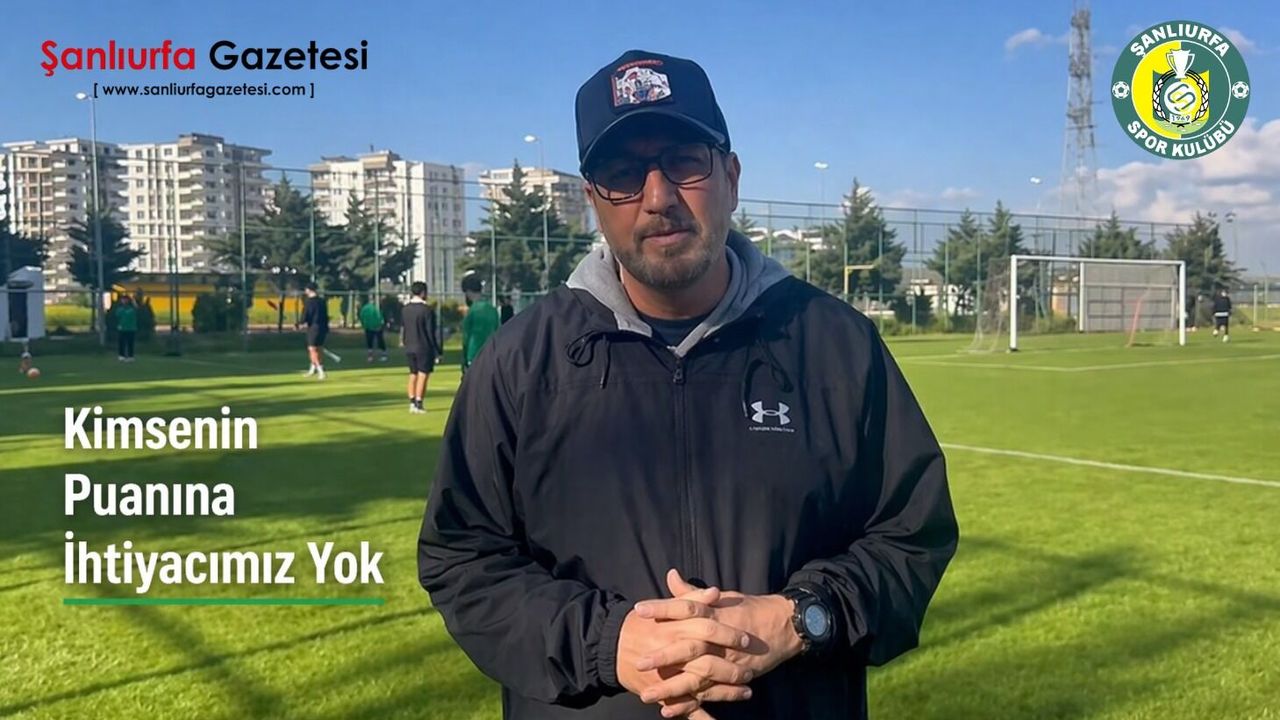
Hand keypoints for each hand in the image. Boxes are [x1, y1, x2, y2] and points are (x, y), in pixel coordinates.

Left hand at [632, 570, 805, 712]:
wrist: (783, 626)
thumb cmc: (748, 609)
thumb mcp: (722, 597)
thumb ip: (692, 593)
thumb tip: (670, 576)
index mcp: (715, 612)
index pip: (685, 607)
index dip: (662, 607)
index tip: (639, 609)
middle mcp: (719, 637)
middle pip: (689, 646)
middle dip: (663, 655)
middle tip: (638, 662)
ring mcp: (726, 659)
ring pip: (696, 676)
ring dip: (671, 688)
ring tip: (646, 696)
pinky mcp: (732, 678)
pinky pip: (708, 694)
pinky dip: (689, 704)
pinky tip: (668, 711)